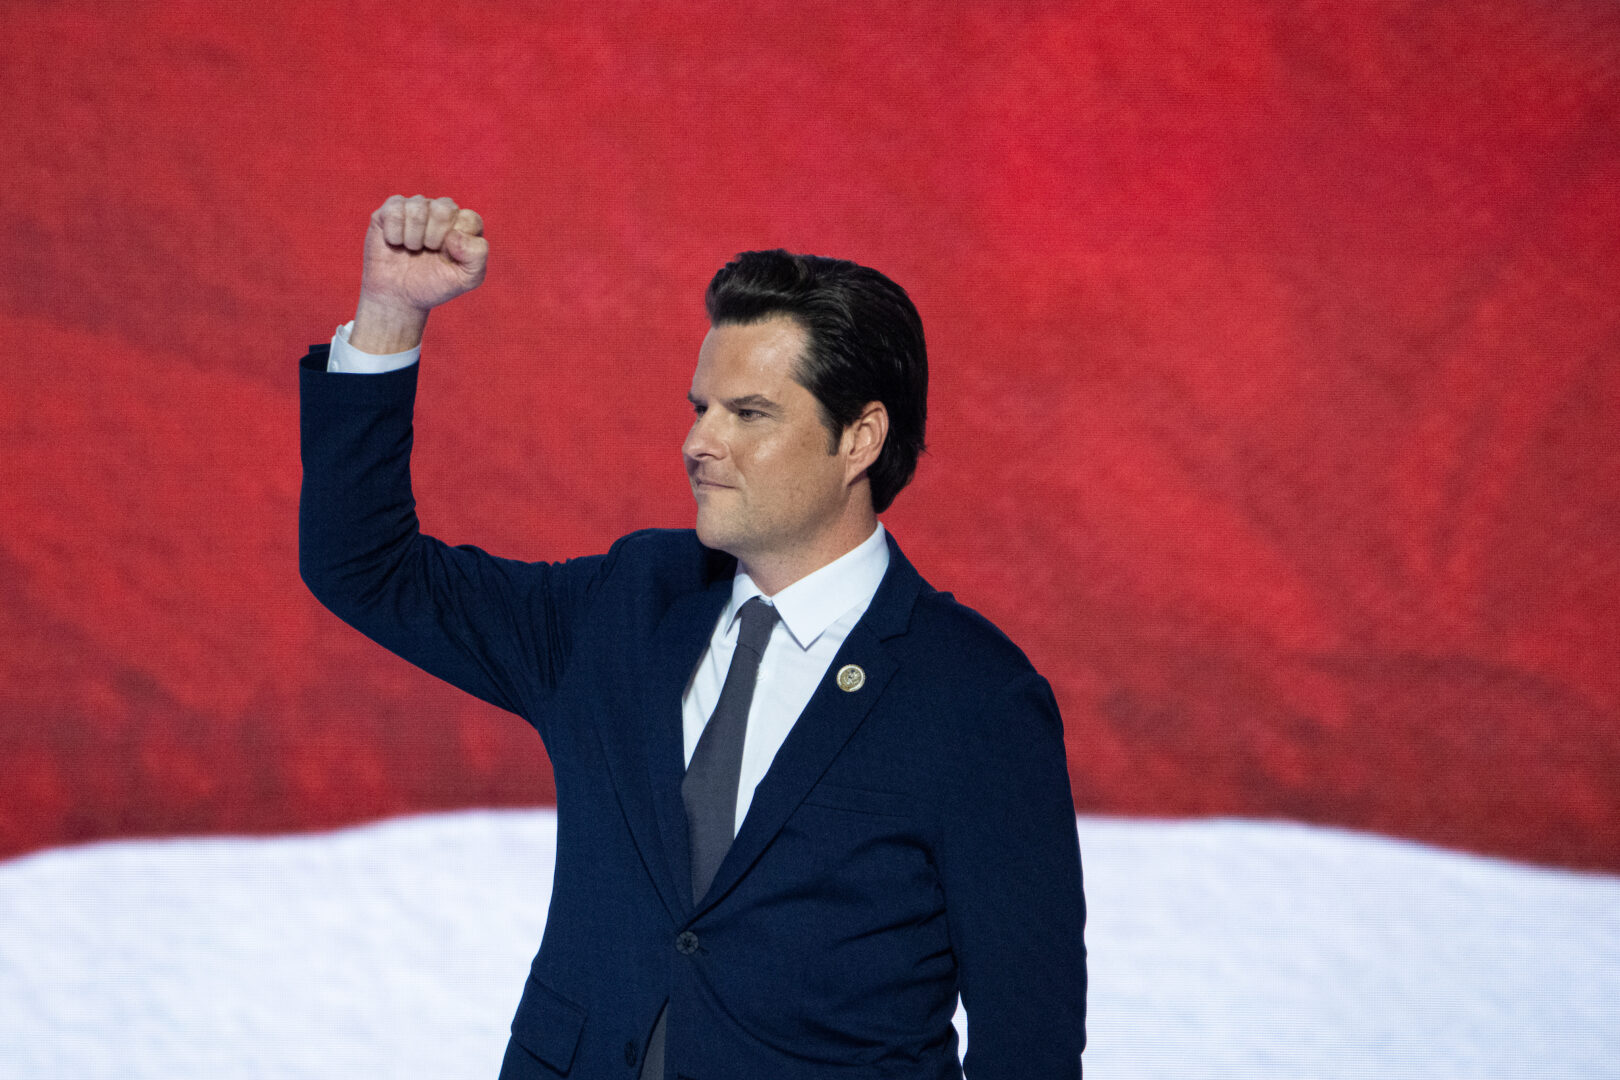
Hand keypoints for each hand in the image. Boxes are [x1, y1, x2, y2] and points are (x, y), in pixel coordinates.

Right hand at [350, 195, 487, 352]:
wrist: (398, 296)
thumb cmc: (434, 284)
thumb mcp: (468, 278)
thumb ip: (477, 254)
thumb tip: (454, 234)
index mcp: (464, 224)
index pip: (469, 220)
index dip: (457, 244)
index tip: (447, 257)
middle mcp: (442, 210)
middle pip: (444, 209)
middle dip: (434, 238)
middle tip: (428, 251)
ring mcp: (417, 206)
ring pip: (417, 208)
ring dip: (413, 238)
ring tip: (412, 249)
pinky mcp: (391, 208)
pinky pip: (395, 209)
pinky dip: (395, 234)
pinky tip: (396, 243)